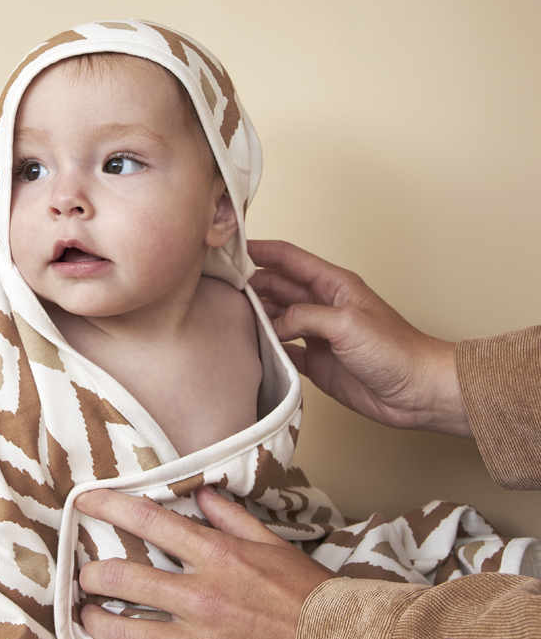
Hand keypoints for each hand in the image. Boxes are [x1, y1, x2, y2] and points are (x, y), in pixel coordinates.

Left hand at [75, 485, 329, 638]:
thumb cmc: (315, 597)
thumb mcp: (274, 544)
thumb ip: (233, 519)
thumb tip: (202, 495)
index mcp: (217, 557)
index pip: (150, 522)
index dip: (109, 508)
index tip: (84, 503)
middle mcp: (201, 597)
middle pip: (124, 580)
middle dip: (94, 577)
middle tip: (86, 578)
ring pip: (128, 635)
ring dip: (97, 626)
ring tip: (86, 621)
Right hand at [248, 239, 469, 436]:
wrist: (417, 392)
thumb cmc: (396, 351)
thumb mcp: (346, 324)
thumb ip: (304, 316)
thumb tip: (273, 324)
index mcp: (334, 285)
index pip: (289, 258)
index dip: (261, 250)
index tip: (232, 246)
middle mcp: (323, 305)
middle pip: (277, 286)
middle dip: (250, 283)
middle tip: (219, 286)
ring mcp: (319, 334)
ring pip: (277, 317)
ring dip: (256, 316)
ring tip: (227, 316)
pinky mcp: (317, 361)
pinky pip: (284, 349)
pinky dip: (267, 347)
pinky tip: (250, 347)